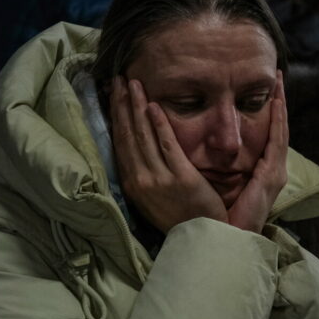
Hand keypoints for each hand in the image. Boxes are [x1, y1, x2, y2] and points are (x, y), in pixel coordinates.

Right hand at [110, 76, 226, 232]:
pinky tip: (153, 106)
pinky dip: (158, 125)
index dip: (116, 117)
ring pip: (142, 136)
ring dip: (136, 107)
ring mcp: (159, 180)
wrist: (203, 240)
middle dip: (122, 105)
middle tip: (120, 79)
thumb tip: (142, 151)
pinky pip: (167, 145)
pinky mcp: (180, 179)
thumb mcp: (155, 200)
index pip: (121, 144)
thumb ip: (148, 175)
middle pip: (127, 135)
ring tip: (133, 83)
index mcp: (134, 185)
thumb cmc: (183, 220)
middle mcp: (140, 180)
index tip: (114, 95)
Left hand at [225, 71, 287, 232]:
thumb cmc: (222, 217)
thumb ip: (220, 168)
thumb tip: (205, 152)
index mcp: (261, 171)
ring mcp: (275, 172)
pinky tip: (276, 102)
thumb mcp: (220, 185)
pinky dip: (277, 121)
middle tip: (279, 74)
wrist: (230, 240)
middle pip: (278, 127)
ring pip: (281, 130)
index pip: (267, 134)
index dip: (269, 111)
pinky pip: (276, 142)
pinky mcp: (272, 176)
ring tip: (280, 80)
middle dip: (280, 100)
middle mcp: (273, 169)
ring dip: (281, 103)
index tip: (269, 88)